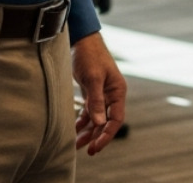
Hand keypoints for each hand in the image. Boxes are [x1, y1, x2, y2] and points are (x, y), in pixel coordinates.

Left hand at [72, 31, 125, 154]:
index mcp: (118, 91)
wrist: (81, 40)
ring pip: (97, 118)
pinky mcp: (91, 92)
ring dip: (88, 131)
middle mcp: (112, 94)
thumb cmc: (90, 55)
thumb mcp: (92, 78)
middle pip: (107, 122)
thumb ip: (96, 101)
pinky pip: (89, 111)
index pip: (116, 119)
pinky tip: (74, 130)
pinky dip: (82, 121)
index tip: (96, 147)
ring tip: (77, 144)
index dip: (107, 135)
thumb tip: (99, 123)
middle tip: (87, 151)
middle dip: (97, 137)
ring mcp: (102, 94)